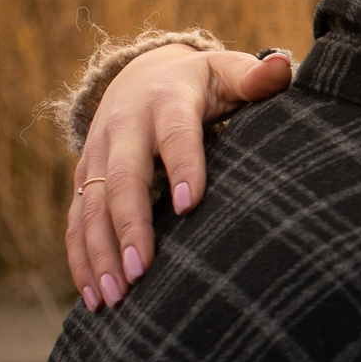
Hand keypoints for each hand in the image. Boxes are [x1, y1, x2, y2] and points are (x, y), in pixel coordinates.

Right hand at [68, 47, 293, 308]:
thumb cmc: (202, 84)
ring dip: (100, 253)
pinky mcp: (84, 178)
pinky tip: (94, 297)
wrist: (140, 77)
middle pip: (123, 177)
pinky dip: (81, 260)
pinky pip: (76, 222)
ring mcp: (98, 155)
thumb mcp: (227, 72)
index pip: (175, 133)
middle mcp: (124, 128)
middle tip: (142, 270)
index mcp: (166, 101)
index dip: (182, 165)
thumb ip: (256, 77)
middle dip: (130, 224)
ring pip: (92, 206)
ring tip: (115, 297)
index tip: (190, 204)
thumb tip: (285, 64)